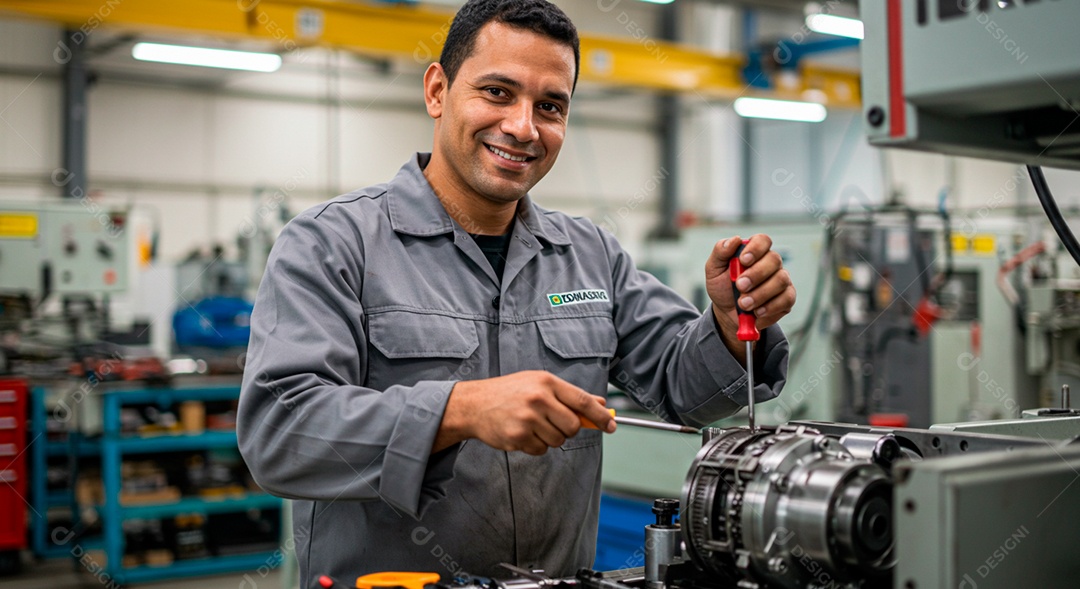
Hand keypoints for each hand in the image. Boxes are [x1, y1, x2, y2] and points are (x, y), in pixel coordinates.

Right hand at [433, 371, 614, 454]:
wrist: (474, 404)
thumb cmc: (510, 392)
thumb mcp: (539, 384)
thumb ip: (569, 395)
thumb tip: (600, 405)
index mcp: (546, 382)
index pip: (582, 400)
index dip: (600, 416)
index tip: (612, 425)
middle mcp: (538, 399)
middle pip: (573, 426)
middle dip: (568, 429)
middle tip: (554, 423)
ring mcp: (527, 419)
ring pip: (558, 440)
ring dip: (550, 438)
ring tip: (532, 425)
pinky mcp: (517, 437)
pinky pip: (541, 450)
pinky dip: (535, 446)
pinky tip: (522, 433)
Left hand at [704, 235, 795, 356]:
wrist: (726, 312)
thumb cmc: (722, 287)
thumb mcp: (714, 269)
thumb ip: (720, 252)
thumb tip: (735, 240)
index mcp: (754, 251)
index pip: (763, 240)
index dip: (756, 248)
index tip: (743, 260)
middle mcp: (771, 263)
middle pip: (774, 260)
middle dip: (756, 274)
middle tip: (740, 287)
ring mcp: (781, 280)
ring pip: (781, 280)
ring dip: (760, 294)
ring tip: (744, 304)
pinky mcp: (787, 298)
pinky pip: (786, 300)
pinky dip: (770, 308)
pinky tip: (757, 313)